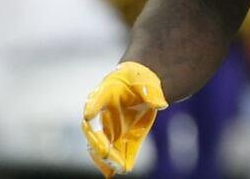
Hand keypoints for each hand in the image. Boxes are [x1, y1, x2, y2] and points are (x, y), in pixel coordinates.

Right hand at [81, 62, 168, 176]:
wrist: (139, 85)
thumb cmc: (138, 79)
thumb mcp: (145, 81)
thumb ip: (151, 92)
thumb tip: (161, 104)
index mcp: (105, 92)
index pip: (94, 100)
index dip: (91, 107)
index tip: (88, 115)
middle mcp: (101, 112)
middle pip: (95, 130)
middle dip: (99, 143)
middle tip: (107, 154)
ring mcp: (108, 126)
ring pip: (102, 145)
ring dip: (107, 158)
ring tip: (116, 169)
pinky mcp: (118, 136)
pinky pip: (116, 150)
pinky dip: (118, 161)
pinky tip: (124, 169)